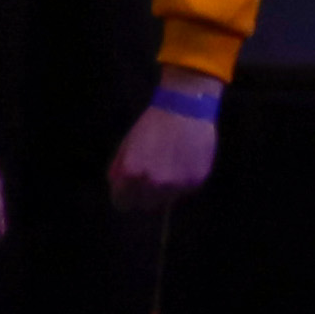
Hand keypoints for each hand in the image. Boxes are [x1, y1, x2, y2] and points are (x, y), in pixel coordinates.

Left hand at [110, 97, 218, 213]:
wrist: (186, 107)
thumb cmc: (153, 124)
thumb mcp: (127, 144)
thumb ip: (119, 169)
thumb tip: (119, 189)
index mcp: (131, 174)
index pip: (122, 203)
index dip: (125, 196)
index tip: (131, 190)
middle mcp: (153, 183)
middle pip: (145, 206)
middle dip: (145, 194)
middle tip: (152, 176)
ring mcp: (176, 184)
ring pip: (166, 200)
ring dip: (165, 189)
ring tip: (171, 166)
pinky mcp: (195, 181)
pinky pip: (184, 191)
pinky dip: (183, 181)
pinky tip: (184, 162)